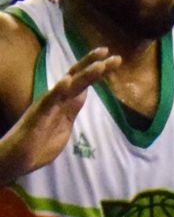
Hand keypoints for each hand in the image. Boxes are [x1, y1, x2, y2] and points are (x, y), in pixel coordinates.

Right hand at [0, 47, 120, 180]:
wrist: (15, 160)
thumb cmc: (38, 145)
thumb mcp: (64, 127)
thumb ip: (72, 110)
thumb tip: (82, 95)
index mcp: (64, 102)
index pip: (83, 82)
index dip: (98, 70)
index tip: (115, 59)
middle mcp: (56, 98)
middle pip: (78, 77)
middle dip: (96, 66)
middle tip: (115, 57)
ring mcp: (47, 105)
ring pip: (68, 86)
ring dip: (84, 75)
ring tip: (100, 64)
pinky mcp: (38, 116)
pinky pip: (49, 101)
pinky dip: (58, 90)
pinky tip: (67, 80)